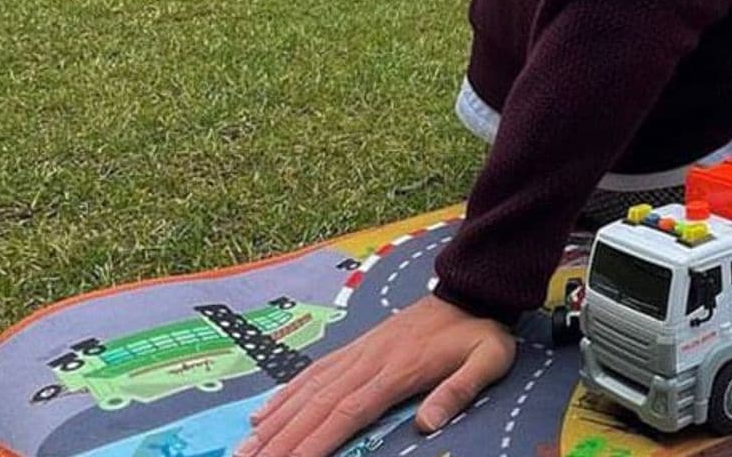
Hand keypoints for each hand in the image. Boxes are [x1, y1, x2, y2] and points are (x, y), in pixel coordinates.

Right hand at [237, 294, 514, 456]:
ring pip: (307, 391)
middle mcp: (367, 362)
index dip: (316, 442)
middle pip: (317, 407)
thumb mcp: (488, 360)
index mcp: (396, 371)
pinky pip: (313, 372)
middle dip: (282, 441)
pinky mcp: (355, 348)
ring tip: (243, 449)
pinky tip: (263, 415)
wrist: (470, 290)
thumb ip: (459, 391)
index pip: (347, 413)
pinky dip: (286, 394)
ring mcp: (357, 353)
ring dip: (274, 422)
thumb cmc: (480, 333)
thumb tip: (428, 425)